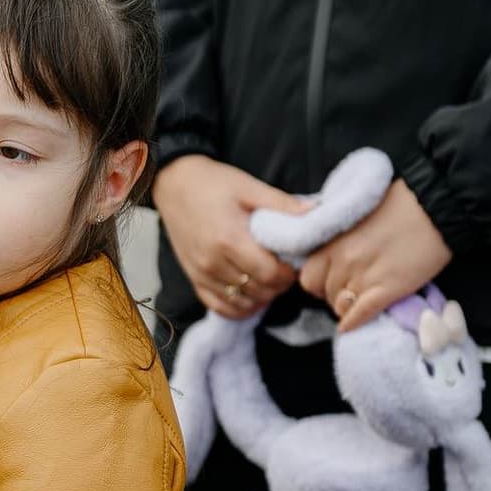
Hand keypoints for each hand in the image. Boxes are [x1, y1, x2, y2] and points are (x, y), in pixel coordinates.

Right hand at [152, 155, 305, 318]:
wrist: (174, 184)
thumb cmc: (212, 183)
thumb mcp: (249, 187)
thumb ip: (281, 204)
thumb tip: (316, 213)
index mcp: (229, 239)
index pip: (270, 275)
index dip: (289, 273)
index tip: (294, 262)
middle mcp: (213, 262)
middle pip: (259, 291)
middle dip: (278, 285)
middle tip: (284, 268)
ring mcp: (201, 273)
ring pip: (242, 302)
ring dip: (261, 296)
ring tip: (268, 279)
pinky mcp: (193, 278)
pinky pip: (219, 307)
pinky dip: (239, 307)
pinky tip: (250, 295)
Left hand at [300, 179, 451, 331]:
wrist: (435, 206)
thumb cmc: (397, 204)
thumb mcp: (355, 217)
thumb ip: (337, 238)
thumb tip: (329, 253)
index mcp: (333, 241)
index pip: (308, 277)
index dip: (319, 283)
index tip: (330, 282)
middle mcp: (344, 261)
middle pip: (325, 294)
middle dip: (334, 296)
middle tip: (349, 292)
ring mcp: (365, 276)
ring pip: (341, 307)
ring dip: (347, 307)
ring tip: (359, 302)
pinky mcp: (389, 288)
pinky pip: (362, 313)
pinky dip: (355, 322)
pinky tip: (352, 325)